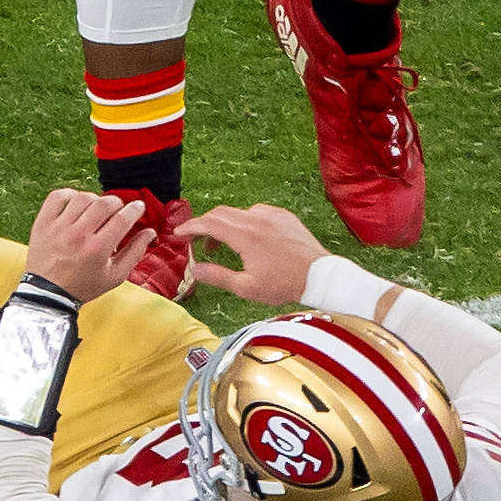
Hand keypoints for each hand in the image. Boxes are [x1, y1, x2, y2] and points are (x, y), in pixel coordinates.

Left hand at [21, 187, 156, 305]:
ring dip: (95, 199)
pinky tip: (77, 203)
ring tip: (98, 209)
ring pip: (82, 198)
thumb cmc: (84, 285)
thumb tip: (149, 232)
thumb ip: (135, 252)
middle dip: (117, 203)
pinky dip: (70, 194)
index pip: (122, 219)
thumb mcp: (115, 275)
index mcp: (97, 249)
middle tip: (119, 209)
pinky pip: (57, 196)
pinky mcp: (43, 223)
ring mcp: (58, 227)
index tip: (138, 207)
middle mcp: (77, 235)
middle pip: (103, 204)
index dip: (134, 209)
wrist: (49, 293)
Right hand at [190, 203, 328, 309]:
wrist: (322, 277)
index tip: (179, 233)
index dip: (189, 227)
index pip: (208, 223)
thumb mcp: (247, 287)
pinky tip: (249, 238)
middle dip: (204, 225)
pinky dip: (245, 222)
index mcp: (245, 236)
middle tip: (197, 240)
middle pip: (220, 213)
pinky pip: (257, 213)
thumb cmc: (285, 285)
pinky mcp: (284, 216)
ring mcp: (272, 215)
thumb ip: (217, 276)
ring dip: (225, 224)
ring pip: (238, 212)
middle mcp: (256, 219)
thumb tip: (194, 269)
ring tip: (223, 244)